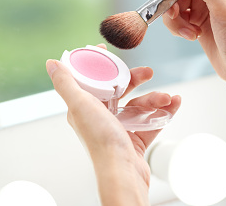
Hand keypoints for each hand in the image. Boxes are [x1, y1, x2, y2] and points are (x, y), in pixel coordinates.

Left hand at [46, 54, 180, 203]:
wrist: (123, 172)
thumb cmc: (100, 141)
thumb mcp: (80, 105)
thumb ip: (66, 83)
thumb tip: (51, 63)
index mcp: (85, 108)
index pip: (93, 80)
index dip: (101, 66)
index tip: (109, 52)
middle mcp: (101, 118)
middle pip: (120, 91)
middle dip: (135, 80)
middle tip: (148, 72)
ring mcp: (120, 129)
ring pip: (139, 106)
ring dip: (155, 99)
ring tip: (166, 98)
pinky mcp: (136, 140)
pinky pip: (152, 121)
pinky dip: (164, 112)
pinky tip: (174, 103)